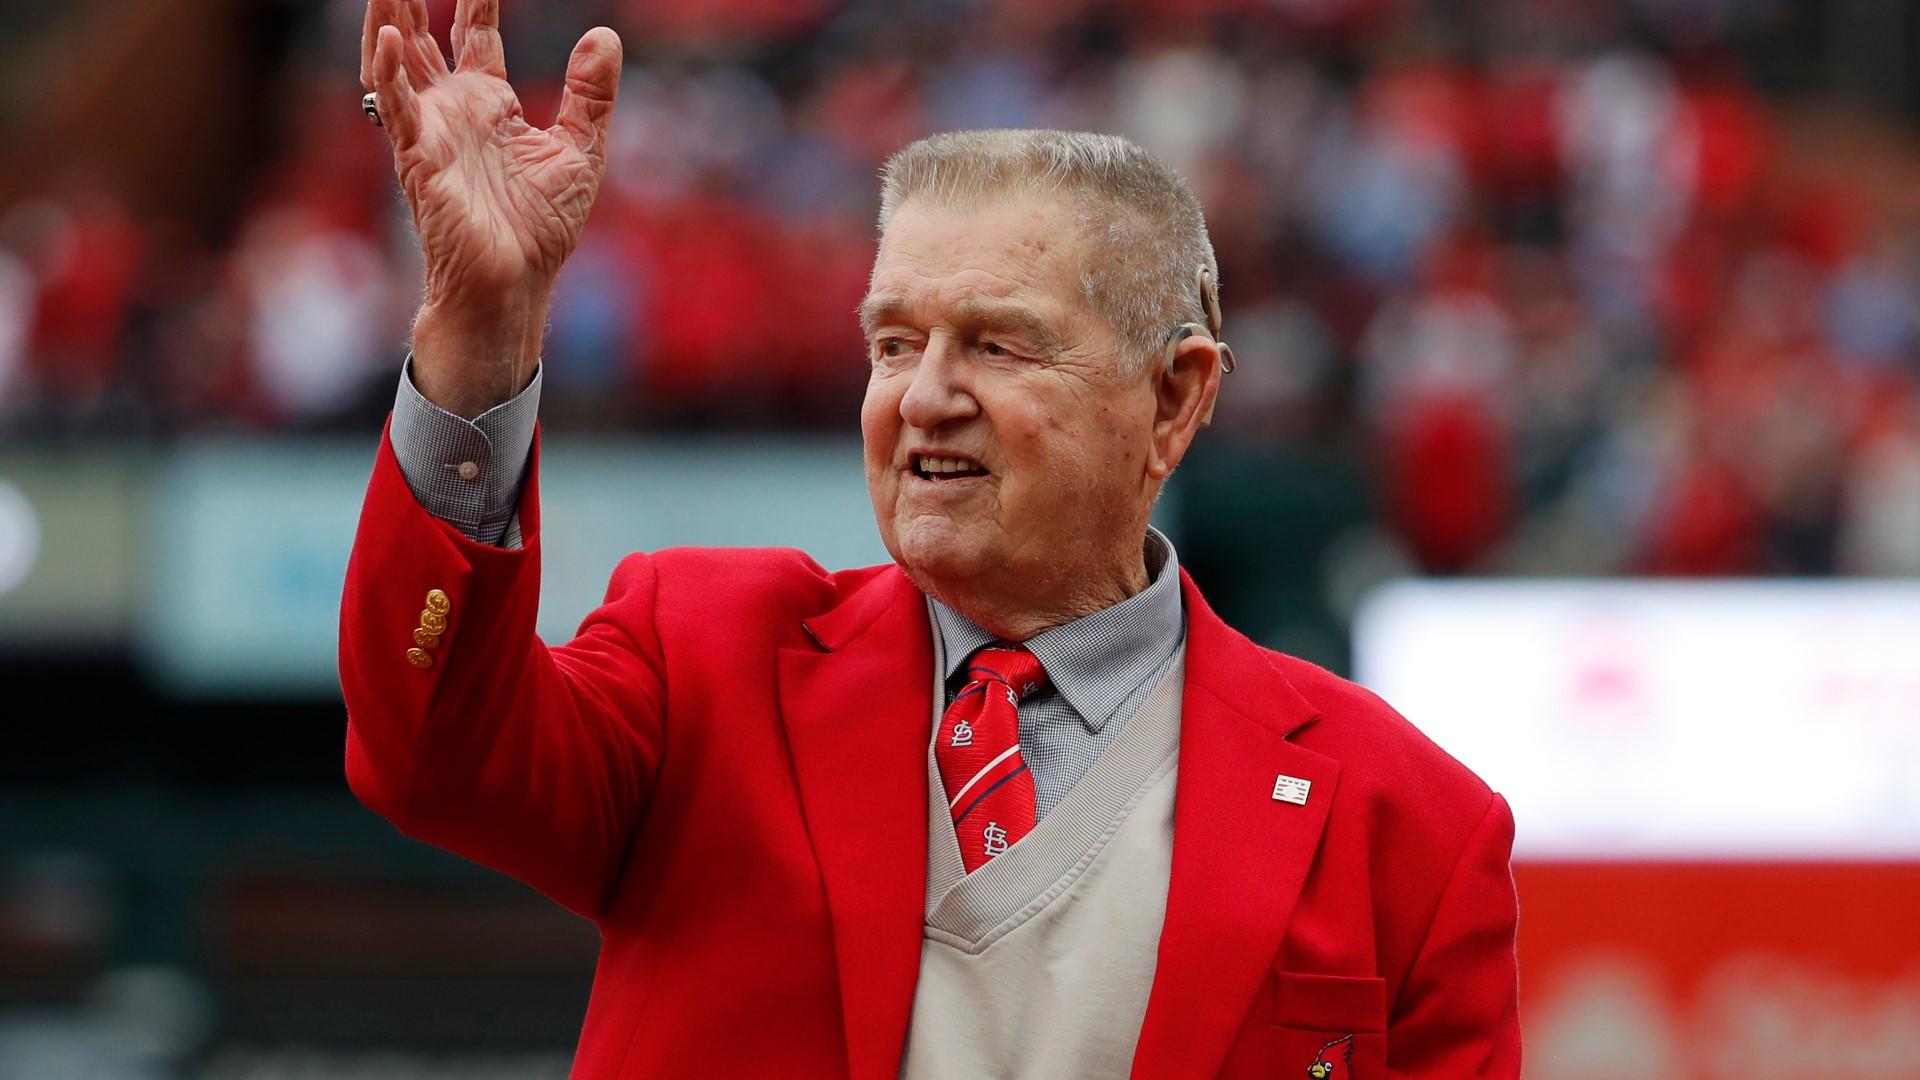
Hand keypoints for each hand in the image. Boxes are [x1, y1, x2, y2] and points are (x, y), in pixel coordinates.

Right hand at [361, 0, 621, 415]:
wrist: (515, 282)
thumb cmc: (541, 228)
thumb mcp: (582, 151)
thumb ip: (592, 94)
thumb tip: (605, 34)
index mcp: (490, 105)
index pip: (475, 34)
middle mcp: (454, 111)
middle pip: (424, 37)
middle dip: (412, 0)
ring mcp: (431, 130)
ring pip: (396, 60)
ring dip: (388, 18)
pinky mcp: (418, 157)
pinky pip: (395, 107)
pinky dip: (388, 71)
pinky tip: (387, 35)